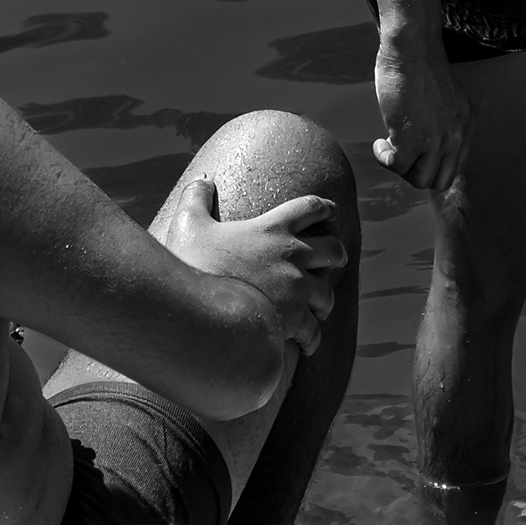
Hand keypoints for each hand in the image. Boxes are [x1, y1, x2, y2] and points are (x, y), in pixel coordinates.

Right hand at [170, 183, 346, 356]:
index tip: (331, 213)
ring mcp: (297, 288)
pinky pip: (314, 330)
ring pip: (327, 294)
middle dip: (336, 256)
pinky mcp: (294, 320)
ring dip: (323, 301)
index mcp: (273, 227)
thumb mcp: (189, 223)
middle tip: (333, 263)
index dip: (324, 209)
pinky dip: (311, 338)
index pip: (311, 207)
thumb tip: (203, 180)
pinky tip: (306, 344)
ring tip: (316, 309)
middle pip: (334, 249)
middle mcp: (292, 255)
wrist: (197, 309)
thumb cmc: (191, 264)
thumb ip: (196, 198)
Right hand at [371, 32, 470, 196]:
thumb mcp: (447, 98)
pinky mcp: (411, 140)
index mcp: (465, 126)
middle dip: (418, 173)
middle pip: (441, 180)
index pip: (455, 166)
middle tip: (403, 155)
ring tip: (390, 148)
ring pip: (420, 180)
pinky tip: (379, 144)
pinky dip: (383, 158)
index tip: (418, 155)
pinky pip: (396, 166)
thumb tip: (428, 134)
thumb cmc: (422, 65)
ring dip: (401, 168)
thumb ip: (445, 120)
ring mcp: (435, 141)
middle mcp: (455, 137)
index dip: (433, 164)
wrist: (413, 50)